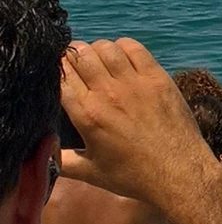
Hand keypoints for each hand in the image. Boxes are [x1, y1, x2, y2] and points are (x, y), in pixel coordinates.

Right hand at [59, 38, 217, 206]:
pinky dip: (124, 47)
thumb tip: (39, 153)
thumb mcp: (90, 172)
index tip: (57, 69)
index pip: (61, 76)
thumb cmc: (135, 176)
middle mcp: (108, 94)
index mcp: (87, 115)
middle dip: (73, 55)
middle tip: (76, 61)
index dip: (56, 68)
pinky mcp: (158, 79)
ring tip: (98, 59)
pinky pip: (135, 49)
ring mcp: (135, 84)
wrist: (180, 173)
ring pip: (106, 48)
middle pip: (80, 55)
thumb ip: (60, 161)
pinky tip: (122, 56)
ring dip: (98, 49)